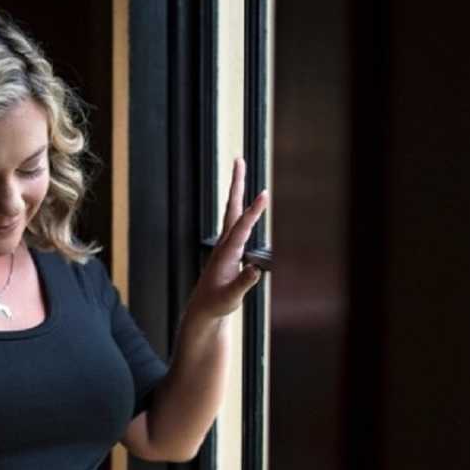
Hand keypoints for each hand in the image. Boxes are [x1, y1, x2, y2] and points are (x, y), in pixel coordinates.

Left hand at [187, 157, 267, 320]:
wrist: (204, 310)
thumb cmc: (217, 303)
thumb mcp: (231, 297)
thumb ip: (243, 283)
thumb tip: (256, 270)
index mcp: (226, 253)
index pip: (242, 227)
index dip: (254, 211)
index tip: (265, 194)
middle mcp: (225, 244)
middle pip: (232, 207)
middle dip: (237, 183)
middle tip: (239, 160)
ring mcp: (226, 244)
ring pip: (233, 211)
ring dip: (238, 190)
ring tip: (241, 170)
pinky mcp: (230, 248)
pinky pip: (238, 222)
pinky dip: (243, 207)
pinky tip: (248, 202)